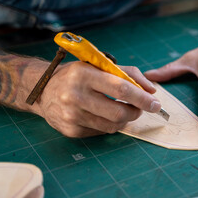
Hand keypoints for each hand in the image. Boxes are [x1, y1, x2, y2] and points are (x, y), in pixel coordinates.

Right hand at [34, 62, 159, 137]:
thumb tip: (152, 90)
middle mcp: (75, 96)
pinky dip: (110, 124)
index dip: (142, 98)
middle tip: (140, 108)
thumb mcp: (99, 65)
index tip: (155, 103)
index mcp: (84, 74)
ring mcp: (71, 116)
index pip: (120, 88)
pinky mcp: (70, 130)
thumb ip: (128, 73)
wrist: (42, 90)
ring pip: (112, 126)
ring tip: (125, 111)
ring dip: (125, 119)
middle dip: (136, 112)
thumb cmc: (76, 75)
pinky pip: (101, 131)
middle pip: (118, 112)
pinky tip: (106, 115)